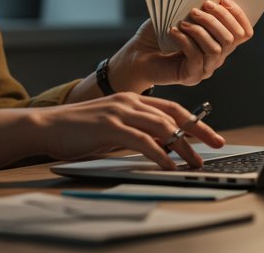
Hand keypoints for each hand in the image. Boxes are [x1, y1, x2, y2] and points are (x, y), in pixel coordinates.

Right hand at [33, 93, 224, 168]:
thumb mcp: (113, 126)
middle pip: (174, 115)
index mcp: (133, 99)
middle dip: (198, 130)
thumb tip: (160, 145)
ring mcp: (121, 112)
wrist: (47, 125)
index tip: (210, 134)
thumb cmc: (78, 129)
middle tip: (216, 143)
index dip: (194, 120)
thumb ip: (135, 130)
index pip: (172, 108)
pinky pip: (142, 141)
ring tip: (195, 161)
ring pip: (162, 127)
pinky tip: (168, 164)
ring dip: (182, 146)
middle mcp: (130, 101)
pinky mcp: (110, 127)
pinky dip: (159, 153)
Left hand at [110, 0, 254, 89]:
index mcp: (219, 42)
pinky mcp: (191, 76)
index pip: (243, 33)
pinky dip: (185, 41)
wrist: (137, 56)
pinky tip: (173, 31)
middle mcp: (217, 57)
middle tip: (200, 7)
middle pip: (232, 39)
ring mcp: (205, 69)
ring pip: (216, 48)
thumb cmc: (158, 34)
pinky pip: (196, 57)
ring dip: (201, 30)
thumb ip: (195, 9)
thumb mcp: (179, 15)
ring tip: (184, 20)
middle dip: (218, 19)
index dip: (238, 15)